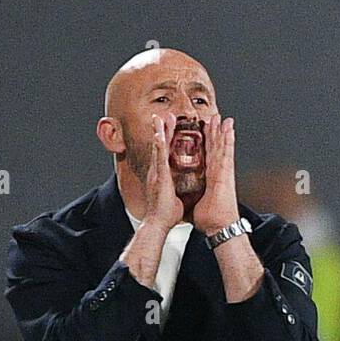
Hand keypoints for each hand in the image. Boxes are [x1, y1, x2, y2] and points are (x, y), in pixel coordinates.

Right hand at [143, 115, 183, 231]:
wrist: (157, 224)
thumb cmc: (165, 216)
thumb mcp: (174, 199)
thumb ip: (177, 192)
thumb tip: (182, 194)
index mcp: (161, 177)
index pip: (164, 154)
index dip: (166, 141)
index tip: (168, 129)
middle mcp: (157, 173)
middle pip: (160, 147)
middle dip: (162, 131)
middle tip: (164, 116)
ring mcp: (157, 174)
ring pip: (158, 148)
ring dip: (159, 132)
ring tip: (160, 118)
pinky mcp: (160, 178)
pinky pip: (160, 158)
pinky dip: (159, 145)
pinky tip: (159, 134)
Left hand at [192, 115, 239, 235]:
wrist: (219, 227)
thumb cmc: (210, 220)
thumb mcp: (196, 205)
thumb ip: (190, 199)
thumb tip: (182, 203)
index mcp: (211, 179)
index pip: (208, 158)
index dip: (207, 145)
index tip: (205, 133)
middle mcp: (219, 174)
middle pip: (216, 149)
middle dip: (216, 133)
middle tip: (215, 118)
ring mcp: (224, 172)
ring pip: (223, 147)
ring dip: (223, 131)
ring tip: (222, 118)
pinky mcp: (226, 174)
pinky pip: (226, 152)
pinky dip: (228, 139)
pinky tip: (228, 128)